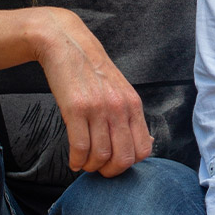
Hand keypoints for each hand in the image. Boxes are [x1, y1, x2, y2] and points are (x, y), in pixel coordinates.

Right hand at [31, 7, 151, 177]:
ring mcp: (98, 108)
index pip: (143, 150)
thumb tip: (146, 145)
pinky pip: (80, 148)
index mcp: (133, 104)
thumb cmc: (92, 70)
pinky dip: (76, 161)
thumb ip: (131, 116)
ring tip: (83, 162)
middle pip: (123, 158)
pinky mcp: (75, 108)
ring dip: (90, 167)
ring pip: (100, 156)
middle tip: (98, 168)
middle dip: (109, 171)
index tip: (114, 162)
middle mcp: (119, 107)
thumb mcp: (121, 90)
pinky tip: (73, 159)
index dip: (128, 164)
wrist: (67, 44)